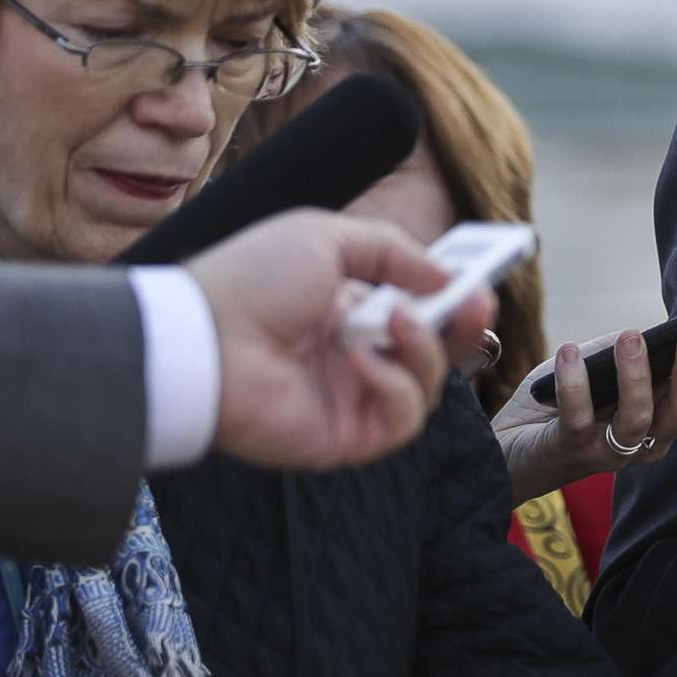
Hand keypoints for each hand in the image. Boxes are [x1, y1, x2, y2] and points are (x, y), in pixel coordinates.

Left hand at [188, 210, 496, 471]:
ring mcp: (349, 399)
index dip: (452, 298)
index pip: (417, 309)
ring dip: (423, 350)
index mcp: (347, 311)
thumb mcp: (325, 237)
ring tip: (395, 321)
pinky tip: (362, 362)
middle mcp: (353, 357)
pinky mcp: (343, 438)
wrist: (198, 338)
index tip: (478, 281)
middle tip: (478, 303)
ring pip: (425, 387)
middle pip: (434, 352)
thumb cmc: (251, 280)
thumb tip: (446, 276)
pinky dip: (394, 387)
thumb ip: (393, 250)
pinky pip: (399, 421)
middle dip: (463, 327)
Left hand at [493, 315, 676, 503]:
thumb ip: (633, 352)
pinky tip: (570, 352)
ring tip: (629, 337)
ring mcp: (613, 450)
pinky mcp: (572, 451)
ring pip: (642, 418)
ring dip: (638, 375)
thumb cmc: (561, 401)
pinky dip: (576, 382)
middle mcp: (650, 437)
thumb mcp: (603, 366)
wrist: (506, 447)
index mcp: (667, 410)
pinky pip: (580, 417)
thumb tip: (654, 332)